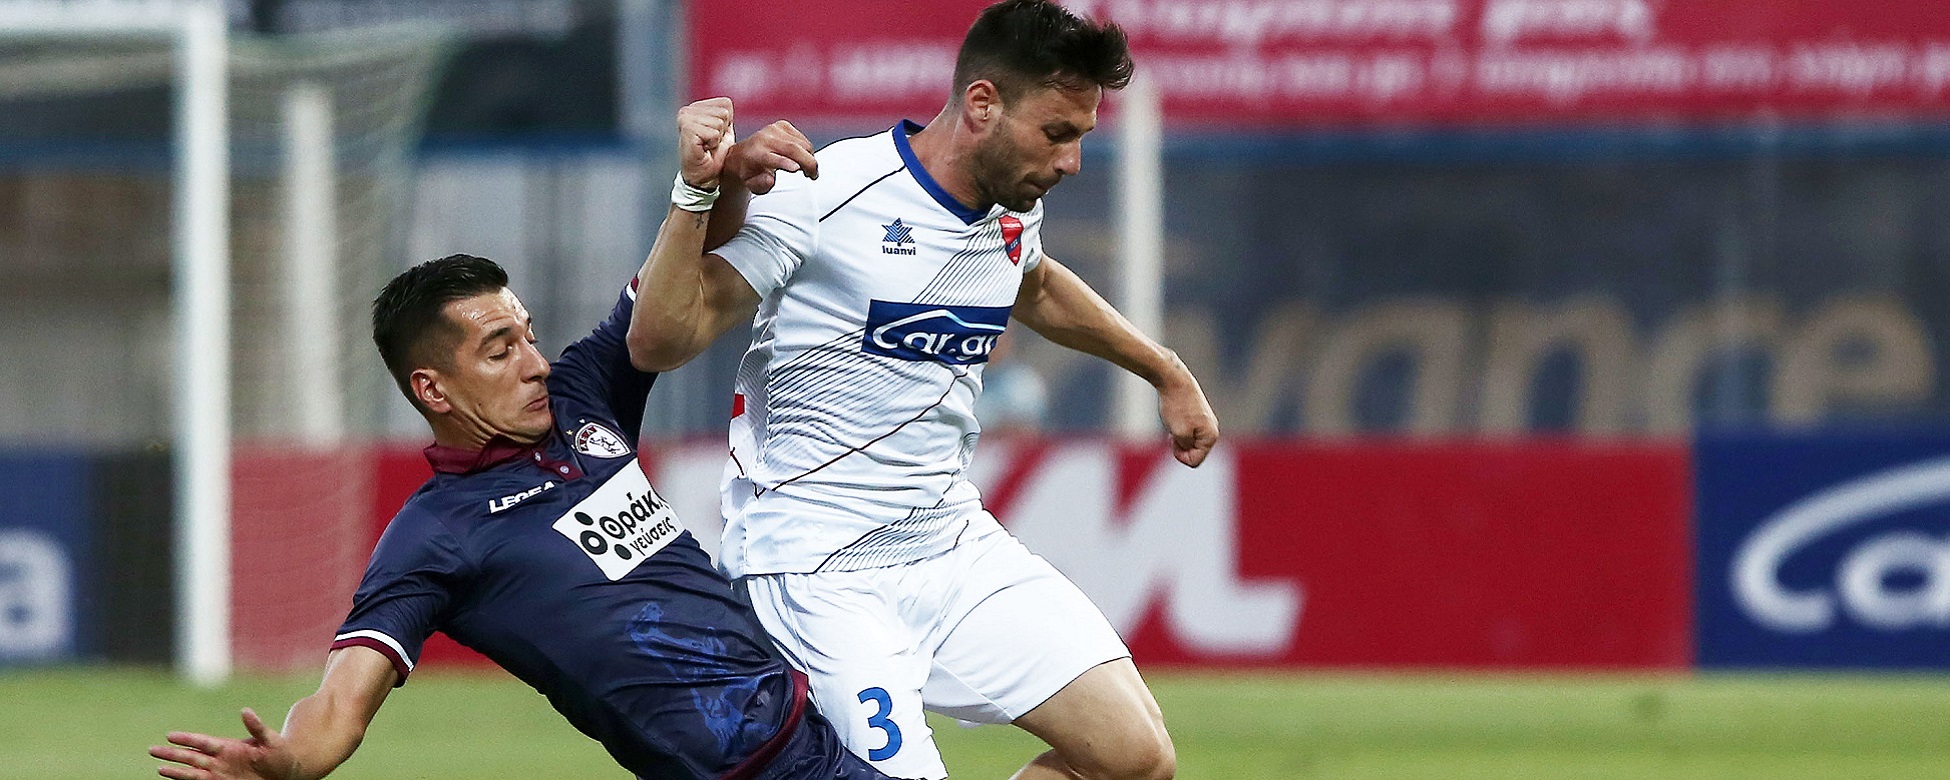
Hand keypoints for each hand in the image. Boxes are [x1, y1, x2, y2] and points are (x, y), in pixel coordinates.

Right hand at [150, 708, 300, 779]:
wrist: (288, 771)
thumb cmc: (281, 753)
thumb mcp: (270, 739)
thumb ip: (256, 727)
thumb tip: (246, 710)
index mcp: (229, 746)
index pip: (203, 741)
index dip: (187, 738)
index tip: (170, 735)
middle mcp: (220, 759)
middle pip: (191, 756)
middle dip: (172, 753)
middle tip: (152, 750)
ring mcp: (220, 772)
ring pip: (192, 771)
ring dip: (176, 770)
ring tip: (159, 767)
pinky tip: (172, 777)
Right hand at [677, 97, 734, 189]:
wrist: (704, 177)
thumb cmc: (714, 155)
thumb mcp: (724, 130)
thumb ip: (725, 114)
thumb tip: (728, 103)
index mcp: (696, 107)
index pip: (726, 103)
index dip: (727, 123)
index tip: (716, 136)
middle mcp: (687, 110)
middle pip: (724, 112)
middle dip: (723, 131)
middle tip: (711, 143)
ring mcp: (685, 119)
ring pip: (719, 122)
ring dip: (718, 138)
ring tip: (707, 146)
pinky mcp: (687, 130)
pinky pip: (714, 133)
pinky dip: (713, 144)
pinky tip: (703, 149)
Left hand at [725, 119, 818, 193]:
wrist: (741, 155)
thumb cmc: (748, 172)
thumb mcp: (751, 185)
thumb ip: (760, 184)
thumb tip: (770, 180)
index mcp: (755, 154)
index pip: (772, 158)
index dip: (786, 163)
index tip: (798, 169)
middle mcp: (765, 139)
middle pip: (793, 149)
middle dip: (809, 163)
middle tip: (813, 175)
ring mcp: (774, 130)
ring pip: (801, 143)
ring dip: (810, 158)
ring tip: (808, 171)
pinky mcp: (782, 125)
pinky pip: (802, 138)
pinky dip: (807, 150)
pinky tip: (803, 159)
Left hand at [1158, 368, 1218, 467]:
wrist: (1174, 380)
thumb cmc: (1176, 406)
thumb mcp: (1179, 434)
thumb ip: (1187, 447)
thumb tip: (1190, 446)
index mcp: (1211, 436)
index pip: (1194, 461)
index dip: (1180, 455)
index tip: (1173, 440)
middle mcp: (1213, 428)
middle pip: (1194, 452)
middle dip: (1180, 446)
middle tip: (1172, 432)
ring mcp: (1206, 420)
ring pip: (1189, 440)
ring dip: (1179, 436)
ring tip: (1173, 422)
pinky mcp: (1198, 414)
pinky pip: (1188, 430)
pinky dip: (1179, 428)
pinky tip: (1174, 416)